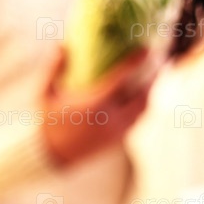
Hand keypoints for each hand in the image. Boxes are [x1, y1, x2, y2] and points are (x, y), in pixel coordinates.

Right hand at [41, 47, 159, 164]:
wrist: (53, 157)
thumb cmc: (48, 123)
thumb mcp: (44, 95)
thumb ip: (52, 69)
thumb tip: (61, 45)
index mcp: (95, 105)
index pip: (122, 79)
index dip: (136, 62)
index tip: (146, 49)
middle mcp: (110, 119)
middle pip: (142, 96)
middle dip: (152, 78)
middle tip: (159, 61)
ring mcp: (116, 131)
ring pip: (143, 110)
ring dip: (150, 93)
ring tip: (153, 78)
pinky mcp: (117, 140)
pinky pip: (137, 121)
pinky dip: (143, 108)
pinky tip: (143, 97)